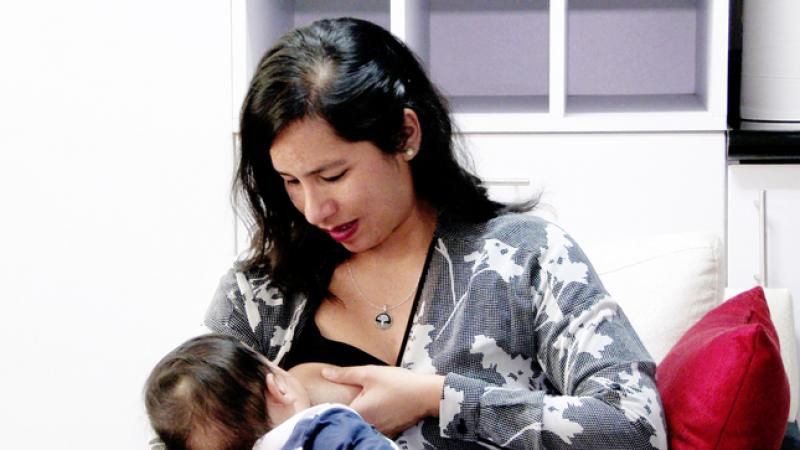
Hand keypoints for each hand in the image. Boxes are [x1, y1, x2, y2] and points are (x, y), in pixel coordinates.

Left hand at [322, 365, 444, 437]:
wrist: (426, 394)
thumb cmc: (399, 383)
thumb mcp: (369, 373)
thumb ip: (345, 374)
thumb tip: (325, 373)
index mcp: (359, 413)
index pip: (336, 414)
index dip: (332, 406)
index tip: (330, 399)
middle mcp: (367, 426)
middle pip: (349, 420)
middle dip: (347, 410)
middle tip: (352, 397)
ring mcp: (379, 431)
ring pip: (362, 424)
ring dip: (361, 415)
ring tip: (367, 401)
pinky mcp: (390, 432)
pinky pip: (375, 427)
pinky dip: (374, 419)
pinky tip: (380, 407)